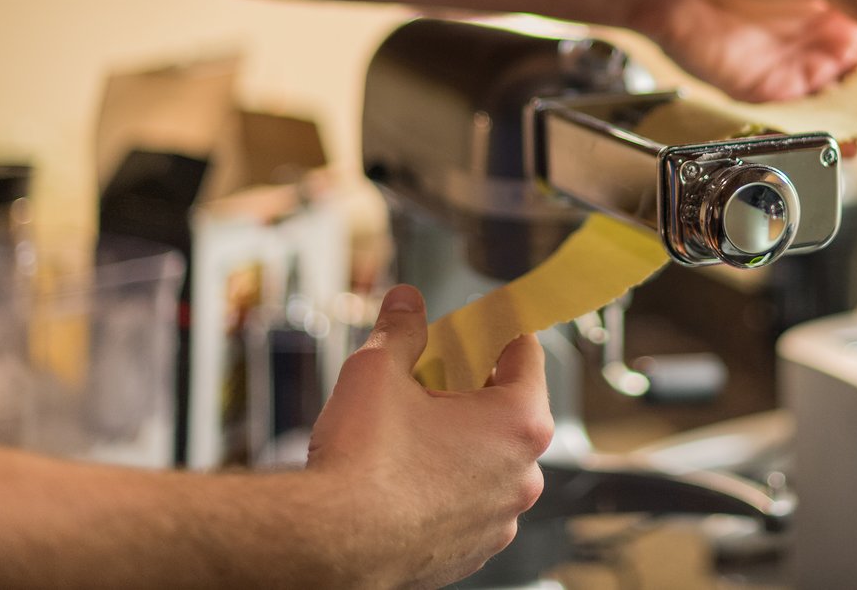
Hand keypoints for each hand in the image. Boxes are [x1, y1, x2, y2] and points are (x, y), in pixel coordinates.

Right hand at [306, 285, 552, 588]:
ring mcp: (501, 519)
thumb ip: (401, 330)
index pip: (527, 354)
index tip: (478, 326)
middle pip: (511, 410)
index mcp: (518, 422)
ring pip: (491, 462)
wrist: (330, 544)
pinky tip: (407, 477)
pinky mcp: (474, 552)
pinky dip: (448, 487)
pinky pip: (471, 504)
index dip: (497, 332)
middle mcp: (523, 474)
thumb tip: (406, 303)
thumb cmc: (363, 464)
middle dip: (472, 390)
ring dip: (461, 443)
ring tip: (411, 433)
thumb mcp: (378, 371)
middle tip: (430, 380)